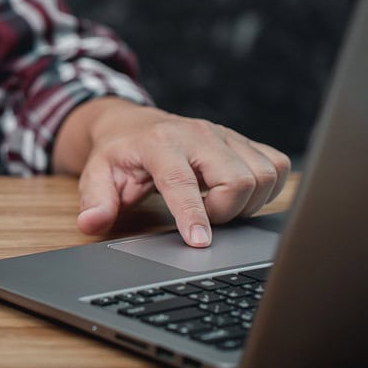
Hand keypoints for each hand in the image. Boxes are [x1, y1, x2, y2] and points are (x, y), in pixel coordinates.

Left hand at [53, 98, 290, 246]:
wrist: (131, 125)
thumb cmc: (118, 154)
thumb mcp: (97, 175)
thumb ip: (96, 200)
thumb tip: (91, 223)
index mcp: (159, 143)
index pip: (182, 181)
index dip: (193, 215)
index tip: (200, 242)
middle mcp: (197, 134)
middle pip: (238, 178)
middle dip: (226, 211)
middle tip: (204, 220)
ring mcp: (224, 134)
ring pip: (264, 174)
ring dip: (248, 202)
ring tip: (218, 208)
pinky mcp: (243, 140)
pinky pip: (276, 164)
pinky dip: (266, 188)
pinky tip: (238, 196)